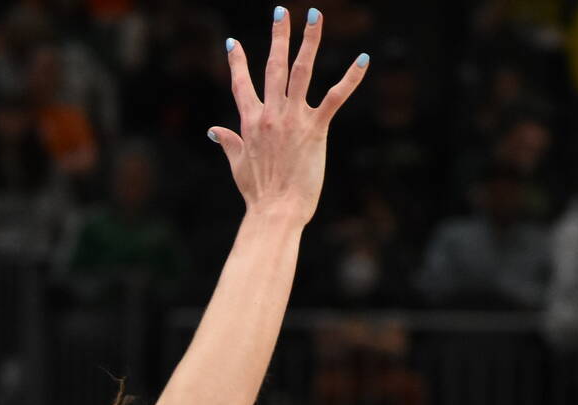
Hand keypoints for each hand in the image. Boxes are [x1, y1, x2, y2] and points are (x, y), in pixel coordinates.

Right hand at [211, 9, 368, 223]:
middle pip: (273, 66)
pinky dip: (351, 78)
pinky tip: (364, 59)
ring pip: (302, 71)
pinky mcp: (316, 129)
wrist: (275, 212)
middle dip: (278, 36)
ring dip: (309, 41)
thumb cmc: (257, 194)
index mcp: (250, 122)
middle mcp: (270, 114)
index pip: (241, 84)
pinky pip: (335, 97)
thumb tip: (213, 131)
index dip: (236, 62)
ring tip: (315, 16)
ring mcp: (293, 119)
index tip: (232, 42)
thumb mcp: (237, 166)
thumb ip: (228, 142)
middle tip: (281, 11)